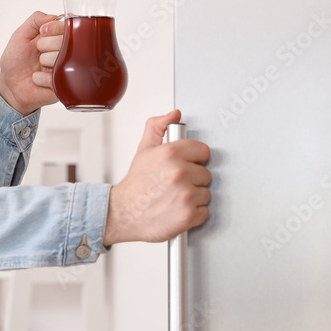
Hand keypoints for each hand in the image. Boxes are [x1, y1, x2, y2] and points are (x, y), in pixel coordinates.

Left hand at [0, 11, 63, 115]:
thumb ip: (35, 20)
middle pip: (67, 40)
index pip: (69, 25)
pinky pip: (55, 77)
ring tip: (38, 66)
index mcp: (57, 36)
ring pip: (61, 58)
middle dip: (45, 45)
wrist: (11, 85)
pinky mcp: (64, 85)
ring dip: (43, 62)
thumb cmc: (16, 60)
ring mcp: (67, 68)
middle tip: (38, 52)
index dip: (55, 27)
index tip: (42, 32)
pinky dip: (41, 78)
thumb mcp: (20, 35)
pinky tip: (38, 79)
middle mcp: (65, 51)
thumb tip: (54, 16)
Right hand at [104, 110, 211, 245]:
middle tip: (175, 184)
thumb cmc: (136, 185)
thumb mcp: (144, 150)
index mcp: (170, 153)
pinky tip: (178, 210)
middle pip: (206, 174)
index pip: (203, 151)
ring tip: (175, 197)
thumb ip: (158, 127)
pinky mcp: (189, 215)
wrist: (124, 213)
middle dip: (193, 179)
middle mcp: (180, 172)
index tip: (185, 165)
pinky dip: (193, 214)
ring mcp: (186, 195)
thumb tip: (174, 114)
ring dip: (194, 198)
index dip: (193, 159)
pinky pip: (204, 212)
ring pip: (206, 193)